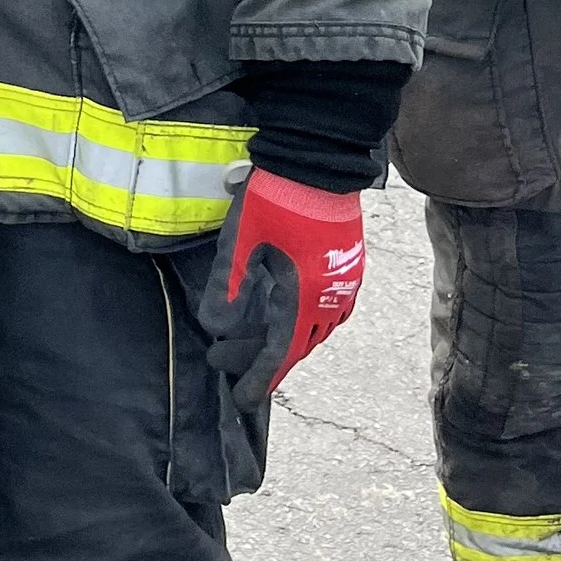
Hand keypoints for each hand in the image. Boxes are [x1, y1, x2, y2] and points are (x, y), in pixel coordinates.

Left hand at [200, 170, 365, 414]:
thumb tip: (215, 325)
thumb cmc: (276, 195)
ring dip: (280, 341)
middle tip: (221, 359)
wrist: (319, 161)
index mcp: (303, 293)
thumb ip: (228, 282)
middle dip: (259, 359)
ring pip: (312, 330)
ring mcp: (343, 284)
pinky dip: (300, 323)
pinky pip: (325, 312)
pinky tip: (282, 320)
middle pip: (295, 344)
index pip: (280, 350)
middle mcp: (329, 297)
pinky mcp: (345, 268)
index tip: (243, 398)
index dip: (260, 376)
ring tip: (248, 344)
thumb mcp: (241, 237)